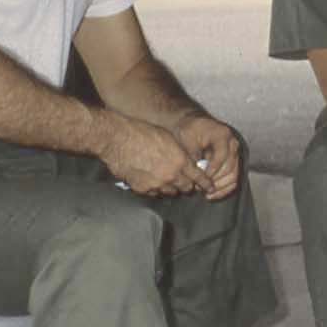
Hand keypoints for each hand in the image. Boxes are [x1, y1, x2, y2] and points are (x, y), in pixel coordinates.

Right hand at [97, 114, 214, 195]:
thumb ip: (180, 154)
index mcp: (180, 160)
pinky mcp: (141, 189)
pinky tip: (153, 182)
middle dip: (188, 185)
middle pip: (186, 188)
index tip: (209, 187)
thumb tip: (186, 163)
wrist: (118, 139)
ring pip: (171, 192)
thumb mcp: (169, 139)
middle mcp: (170, 175)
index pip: (198, 178)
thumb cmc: (142, 133)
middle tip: (186, 182)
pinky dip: (156, 189)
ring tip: (168, 181)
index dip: (205, 183)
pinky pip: (154, 193)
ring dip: (172, 188)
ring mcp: (156, 184)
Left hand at [173, 111, 242, 199]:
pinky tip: (213, 194)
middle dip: (214, 181)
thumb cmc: (188, 131)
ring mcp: (234, 153)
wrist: (193, 126)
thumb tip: (197, 175)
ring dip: (220, 187)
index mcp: (222, 135)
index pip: (221, 156)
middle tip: (200, 188)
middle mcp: (232, 143)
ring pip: (234, 175)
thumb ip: (192, 157)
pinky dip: (225, 188)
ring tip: (206, 193)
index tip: (200, 179)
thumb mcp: (186, 140)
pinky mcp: (233, 162)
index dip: (211, 170)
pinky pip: (233, 178)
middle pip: (230, 167)